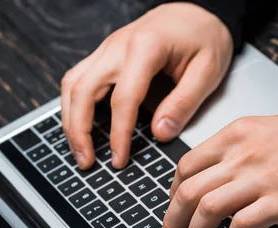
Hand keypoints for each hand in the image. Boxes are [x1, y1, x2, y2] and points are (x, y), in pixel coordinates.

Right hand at [61, 3, 232, 168]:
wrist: (197, 10)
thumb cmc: (204, 37)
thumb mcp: (207, 71)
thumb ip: (184, 103)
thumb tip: (160, 134)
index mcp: (146, 48)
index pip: (123, 98)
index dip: (118, 134)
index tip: (119, 159)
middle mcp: (118, 45)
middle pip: (83, 89)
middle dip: (79, 130)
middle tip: (86, 161)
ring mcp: (108, 48)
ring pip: (73, 83)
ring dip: (70, 119)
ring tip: (79, 150)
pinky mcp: (106, 54)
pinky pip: (79, 78)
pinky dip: (74, 104)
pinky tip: (81, 125)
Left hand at [163, 108, 277, 227]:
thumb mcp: (269, 129)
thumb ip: (238, 148)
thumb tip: (213, 176)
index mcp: (238, 134)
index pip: (186, 165)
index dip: (172, 194)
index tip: (175, 209)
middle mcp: (243, 154)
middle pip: (187, 191)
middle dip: (173, 222)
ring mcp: (261, 178)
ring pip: (205, 209)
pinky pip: (240, 227)